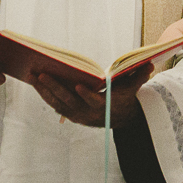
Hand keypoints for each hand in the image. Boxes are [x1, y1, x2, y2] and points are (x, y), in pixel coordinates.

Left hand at [32, 63, 152, 127]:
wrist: (118, 118)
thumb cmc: (124, 97)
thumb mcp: (133, 88)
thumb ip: (139, 76)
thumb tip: (150, 64)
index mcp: (104, 106)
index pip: (94, 102)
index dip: (87, 95)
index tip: (78, 85)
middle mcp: (88, 113)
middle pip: (69, 101)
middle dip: (54, 87)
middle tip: (42, 74)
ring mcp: (77, 115)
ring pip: (57, 103)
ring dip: (43, 90)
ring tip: (32, 75)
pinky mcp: (70, 114)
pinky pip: (54, 104)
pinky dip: (44, 94)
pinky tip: (35, 83)